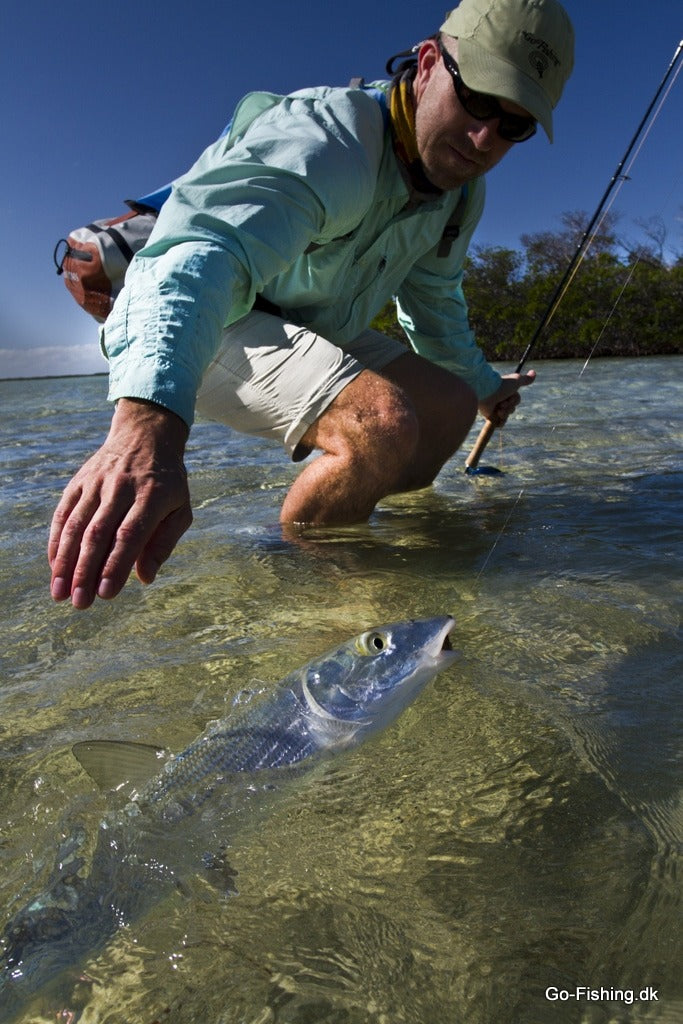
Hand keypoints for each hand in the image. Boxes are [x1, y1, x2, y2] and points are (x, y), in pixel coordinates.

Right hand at [48, 399, 192, 609]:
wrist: (145, 437)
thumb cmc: (168, 484)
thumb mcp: (180, 509)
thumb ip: (164, 543)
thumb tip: (144, 578)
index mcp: (151, 496)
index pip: (130, 534)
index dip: (116, 565)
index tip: (106, 593)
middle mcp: (121, 488)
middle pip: (99, 533)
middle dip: (86, 571)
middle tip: (80, 603)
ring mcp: (96, 483)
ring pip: (76, 525)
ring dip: (66, 562)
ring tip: (60, 593)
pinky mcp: (78, 482)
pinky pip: (64, 514)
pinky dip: (57, 542)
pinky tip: (55, 568)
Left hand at [478, 369, 535, 427]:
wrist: (485, 392)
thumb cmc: (501, 385)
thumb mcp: (516, 381)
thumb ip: (525, 379)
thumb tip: (534, 372)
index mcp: (506, 392)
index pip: (516, 400)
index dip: (515, 400)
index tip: (509, 396)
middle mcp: (500, 400)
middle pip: (512, 409)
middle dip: (509, 407)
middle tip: (501, 403)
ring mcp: (495, 409)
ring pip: (506, 416)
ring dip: (504, 413)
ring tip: (498, 409)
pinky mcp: (489, 417)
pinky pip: (499, 423)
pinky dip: (500, 421)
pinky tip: (498, 416)